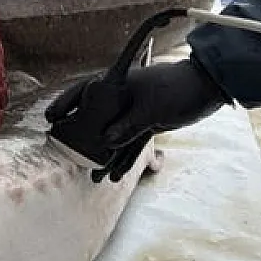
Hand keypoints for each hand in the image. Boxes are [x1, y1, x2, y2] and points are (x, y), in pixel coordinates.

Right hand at [46, 57, 225, 181]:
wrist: (208, 88)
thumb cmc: (178, 90)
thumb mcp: (151, 109)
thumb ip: (128, 126)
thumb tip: (106, 141)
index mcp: (118, 83)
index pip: (84, 91)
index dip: (66, 104)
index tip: (52, 119)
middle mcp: (122, 97)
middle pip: (97, 118)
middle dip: (85, 139)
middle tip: (73, 157)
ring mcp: (134, 111)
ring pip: (114, 134)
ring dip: (107, 155)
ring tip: (96, 176)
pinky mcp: (147, 123)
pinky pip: (131, 142)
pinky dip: (125, 157)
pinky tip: (117, 174)